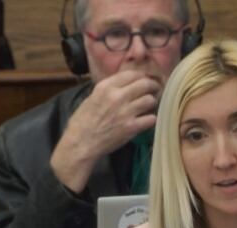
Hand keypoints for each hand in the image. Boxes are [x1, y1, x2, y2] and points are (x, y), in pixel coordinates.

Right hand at [51, 70, 160, 192]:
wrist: (81, 143)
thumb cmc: (82, 122)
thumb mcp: (92, 97)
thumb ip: (108, 90)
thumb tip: (124, 85)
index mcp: (105, 87)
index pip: (132, 74)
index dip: (142, 76)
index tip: (145, 80)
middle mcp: (117, 96)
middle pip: (145, 84)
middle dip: (152, 87)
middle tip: (155, 90)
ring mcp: (125, 112)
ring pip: (150, 100)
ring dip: (152, 103)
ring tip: (149, 107)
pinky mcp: (131, 127)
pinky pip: (151, 119)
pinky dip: (151, 119)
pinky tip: (146, 121)